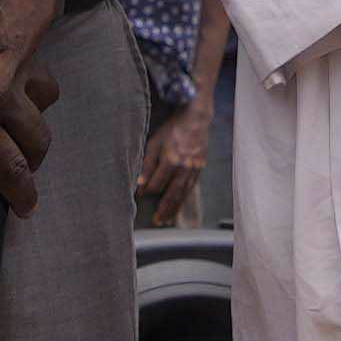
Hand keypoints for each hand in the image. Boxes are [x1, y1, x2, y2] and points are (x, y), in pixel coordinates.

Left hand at [133, 94, 207, 223]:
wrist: (197, 118)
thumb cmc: (172, 128)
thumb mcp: (155, 142)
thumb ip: (147, 163)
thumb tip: (140, 183)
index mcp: (171, 160)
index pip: (157, 183)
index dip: (147, 191)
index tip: (139, 197)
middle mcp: (184, 167)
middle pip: (172, 193)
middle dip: (163, 209)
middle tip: (157, 222)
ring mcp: (195, 168)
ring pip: (183, 193)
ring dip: (175, 208)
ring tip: (167, 220)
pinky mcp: (201, 168)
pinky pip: (192, 187)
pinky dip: (185, 198)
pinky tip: (179, 205)